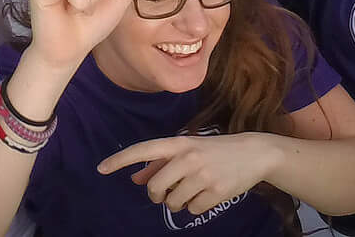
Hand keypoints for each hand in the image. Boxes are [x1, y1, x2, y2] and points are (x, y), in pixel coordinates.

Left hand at [97, 133, 280, 217]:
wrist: (254, 153)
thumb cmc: (215, 151)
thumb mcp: (189, 149)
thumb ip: (161, 163)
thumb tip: (135, 178)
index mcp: (180, 143)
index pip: (144, 150)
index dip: (121, 159)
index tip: (100, 168)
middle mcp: (188, 157)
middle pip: (155, 187)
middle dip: (158, 195)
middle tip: (168, 192)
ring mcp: (202, 174)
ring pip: (172, 202)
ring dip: (179, 201)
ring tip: (194, 189)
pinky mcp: (215, 191)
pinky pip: (192, 210)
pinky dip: (196, 206)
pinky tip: (208, 193)